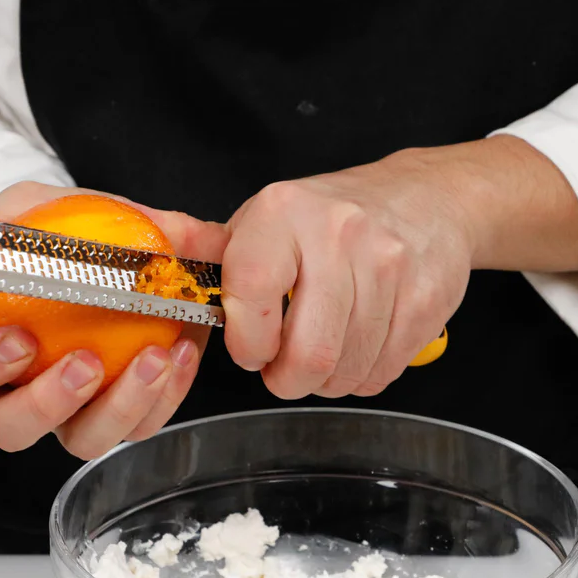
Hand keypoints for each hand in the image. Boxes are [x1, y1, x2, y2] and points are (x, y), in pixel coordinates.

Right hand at [0, 181, 226, 458]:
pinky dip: (167, 393)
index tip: (19, 338)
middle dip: (45, 403)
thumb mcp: (40, 211)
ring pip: (85, 440)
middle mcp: (32, 390)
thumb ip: (1, 228)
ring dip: (118, 406)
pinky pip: (146, 424)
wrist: (151, 244)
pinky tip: (180, 351)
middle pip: (11, 428)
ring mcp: (83, 410)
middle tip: (85, 362)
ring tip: (151, 358)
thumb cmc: (81, 235)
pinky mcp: (135, 413)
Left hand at [221, 152, 475, 399]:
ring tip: (324, 352)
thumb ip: (209, 248)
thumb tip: (150, 245)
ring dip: (326, 380)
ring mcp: (388, 266)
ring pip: (346, 370)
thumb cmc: (333, 217)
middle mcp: (338, 233)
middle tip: (285, 369)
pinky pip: (382, 372)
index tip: (251, 350)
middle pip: (309, 351)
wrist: (426, 198)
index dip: (248, 342)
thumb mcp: (265, 220)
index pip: (252, 291)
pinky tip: (358, 347)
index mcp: (283, 212)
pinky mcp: (425, 299)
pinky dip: (362, 375)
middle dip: (289, 379)